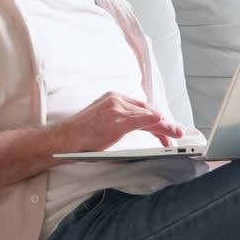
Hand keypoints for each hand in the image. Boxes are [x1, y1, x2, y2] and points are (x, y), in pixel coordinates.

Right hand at [50, 91, 184, 152]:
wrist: (63, 140)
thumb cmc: (79, 137)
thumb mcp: (102, 123)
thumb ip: (119, 122)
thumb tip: (140, 130)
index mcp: (112, 99)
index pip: (141, 107)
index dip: (156, 119)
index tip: (165, 128)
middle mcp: (116, 100)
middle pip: (148, 110)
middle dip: (164, 123)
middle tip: (176, 133)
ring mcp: (116, 108)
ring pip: (149, 115)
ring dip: (165, 126)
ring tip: (176, 134)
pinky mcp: (117, 119)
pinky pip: (143, 119)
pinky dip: (156, 122)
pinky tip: (165, 125)